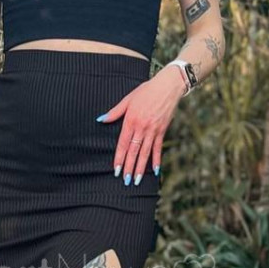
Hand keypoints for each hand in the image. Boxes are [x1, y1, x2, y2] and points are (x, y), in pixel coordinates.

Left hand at [98, 65, 185, 183]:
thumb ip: (115, 112)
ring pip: (145, 152)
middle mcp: (142, 127)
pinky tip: (155, 170)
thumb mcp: (128, 99)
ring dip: (141, 168)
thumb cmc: (146, 91)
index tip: (116, 170)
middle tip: (126, 180)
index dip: (120, 158)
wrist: (167, 87)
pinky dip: (157, 159)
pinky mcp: (162, 130)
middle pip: (134, 151)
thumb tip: (101, 120)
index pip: (123, 143)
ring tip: (137, 180)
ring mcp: (153, 130)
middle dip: (129, 167)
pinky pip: (158, 148)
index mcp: (131, 120)